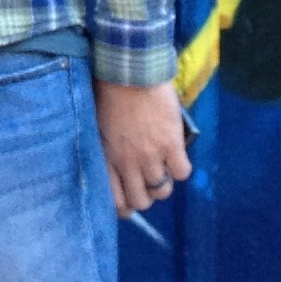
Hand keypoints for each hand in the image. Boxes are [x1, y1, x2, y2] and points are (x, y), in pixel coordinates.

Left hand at [94, 81, 192, 220]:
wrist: (129, 73)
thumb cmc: (109, 94)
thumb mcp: (98, 127)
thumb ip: (107, 149)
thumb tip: (116, 164)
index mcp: (106, 158)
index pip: (115, 200)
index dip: (125, 208)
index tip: (130, 204)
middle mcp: (127, 163)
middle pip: (141, 201)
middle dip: (146, 196)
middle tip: (149, 183)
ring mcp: (150, 156)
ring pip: (162, 190)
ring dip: (164, 183)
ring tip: (164, 168)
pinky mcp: (171, 145)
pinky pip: (182, 173)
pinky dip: (181, 168)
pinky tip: (177, 157)